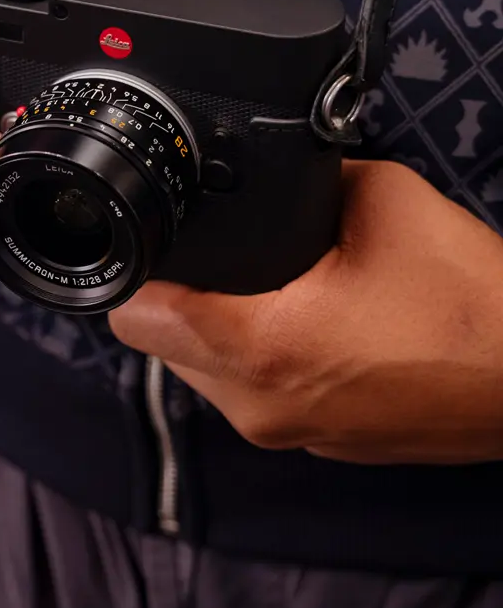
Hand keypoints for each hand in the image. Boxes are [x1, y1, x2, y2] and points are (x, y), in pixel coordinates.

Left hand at [110, 159, 502, 463]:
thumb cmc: (475, 304)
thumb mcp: (385, 202)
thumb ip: (308, 179)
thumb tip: (272, 163)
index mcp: (260, 347)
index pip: (137, 314)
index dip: (138, 270)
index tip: (154, 238)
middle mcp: (257, 404)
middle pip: (159, 343)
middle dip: (173, 296)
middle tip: (214, 253)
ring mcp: (284, 433)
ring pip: (199, 373)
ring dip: (211, 329)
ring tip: (263, 284)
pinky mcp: (315, 444)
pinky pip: (247, 393)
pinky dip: (254, 358)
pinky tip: (296, 320)